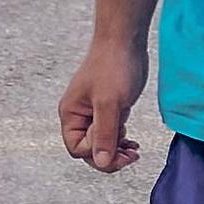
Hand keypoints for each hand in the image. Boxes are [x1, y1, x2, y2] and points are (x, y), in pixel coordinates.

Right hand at [58, 39, 147, 173]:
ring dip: (116, 150)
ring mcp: (94, 112)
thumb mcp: (109, 104)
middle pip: (88, 150)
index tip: (117, 147)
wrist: (124, 41)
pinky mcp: (108, 109)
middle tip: (129, 156)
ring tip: (133, 150)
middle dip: (108, 156)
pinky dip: (121, 140)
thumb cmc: (112, 65)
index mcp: (71, 114)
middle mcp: (79, 116)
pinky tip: (131, 141)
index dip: (97, 153)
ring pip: (101, 143)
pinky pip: (110, 133)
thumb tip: (102, 162)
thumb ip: (105, 134)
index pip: (78, 149)